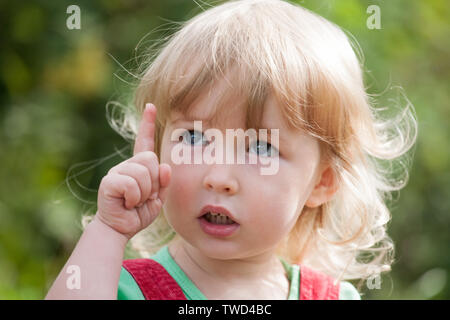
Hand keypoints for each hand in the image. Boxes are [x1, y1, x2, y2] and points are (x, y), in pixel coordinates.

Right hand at [96, 103, 170, 239]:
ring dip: (145, 193)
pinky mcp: (109, 182)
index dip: (148, 124)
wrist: (120, 229)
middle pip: (151, 159)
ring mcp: (116, 172)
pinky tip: (127, 204)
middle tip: (143, 197)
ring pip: (143, 173)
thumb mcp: (157, 198)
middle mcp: (126, 165)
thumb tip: (164, 166)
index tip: (151, 106)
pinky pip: (132, 185)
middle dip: (153, 182)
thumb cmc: (138, 213)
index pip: (144, 142)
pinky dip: (135, 198)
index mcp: (138, 167)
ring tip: (135, 202)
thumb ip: (163, 182)